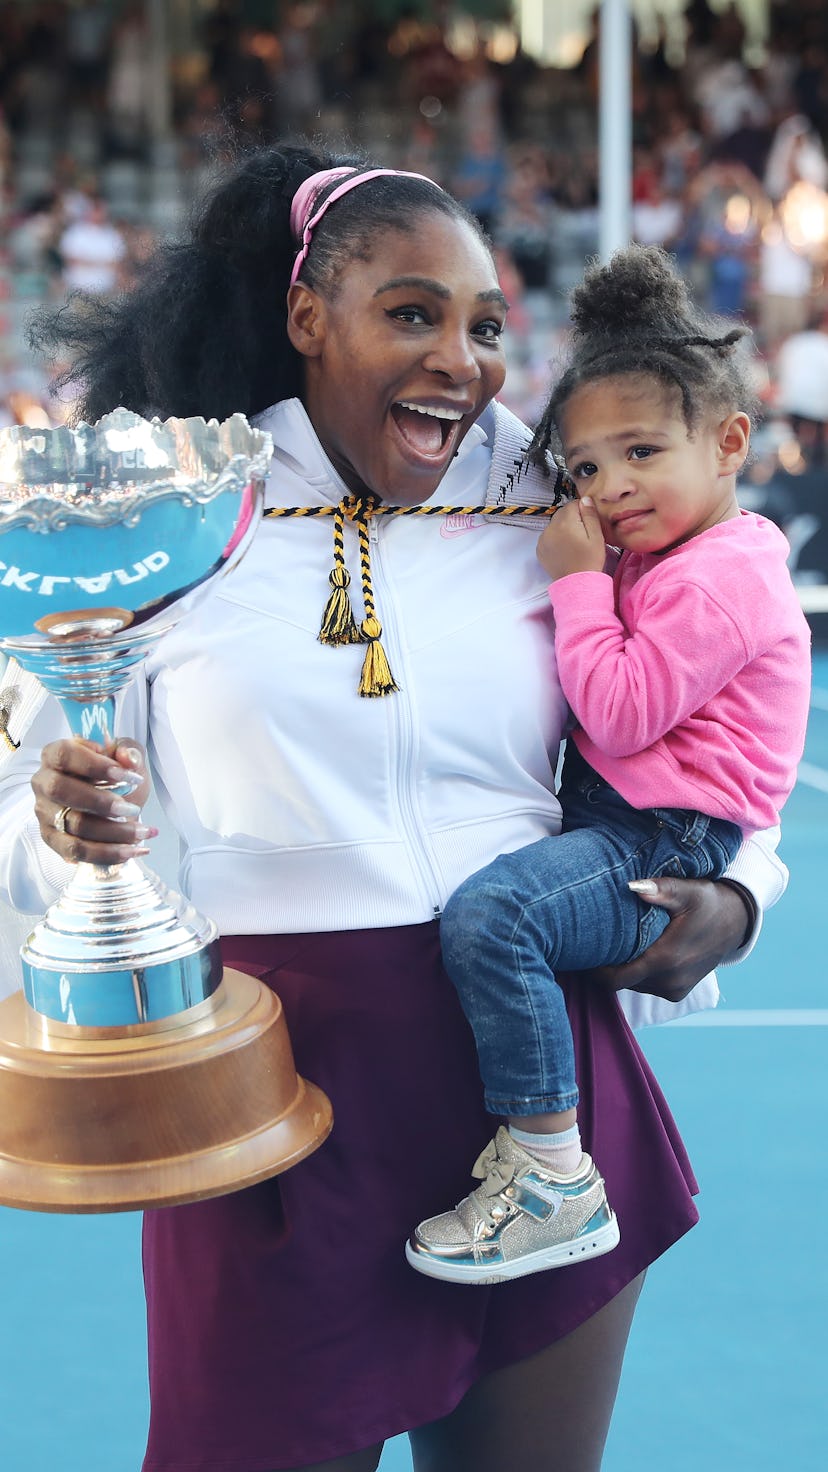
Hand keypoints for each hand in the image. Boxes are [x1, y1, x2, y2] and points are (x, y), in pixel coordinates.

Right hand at [31, 738, 155, 865]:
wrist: (112, 803)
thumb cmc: (114, 776)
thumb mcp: (125, 758)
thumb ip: (129, 752)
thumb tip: (129, 759)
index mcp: (55, 755)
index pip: (65, 755)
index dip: (96, 765)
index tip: (129, 777)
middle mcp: (44, 783)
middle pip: (62, 791)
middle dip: (103, 802)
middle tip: (134, 809)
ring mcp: (45, 813)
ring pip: (75, 826)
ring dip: (115, 832)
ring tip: (144, 832)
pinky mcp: (52, 839)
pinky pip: (77, 851)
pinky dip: (109, 853)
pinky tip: (134, 850)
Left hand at [537, 497, 606, 580]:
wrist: (577, 584)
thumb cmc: (590, 560)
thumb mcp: (596, 536)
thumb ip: (590, 515)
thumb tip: (585, 499)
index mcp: (565, 522)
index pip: (573, 504)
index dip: (583, 511)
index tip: (589, 523)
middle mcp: (550, 528)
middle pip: (562, 513)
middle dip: (572, 519)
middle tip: (582, 534)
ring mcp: (543, 539)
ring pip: (554, 524)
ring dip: (563, 528)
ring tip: (573, 543)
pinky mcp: (540, 549)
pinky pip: (548, 536)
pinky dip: (555, 538)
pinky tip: (564, 549)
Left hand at [580, 875, 752, 1002]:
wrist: (736, 924)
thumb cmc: (708, 902)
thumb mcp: (688, 891)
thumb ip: (660, 890)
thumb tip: (632, 887)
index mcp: (666, 959)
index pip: (615, 977)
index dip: (594, 970)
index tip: (578, 952)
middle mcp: (669, 981)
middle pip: (620, 982)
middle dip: (602, 968)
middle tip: (585, 946)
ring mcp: (674, 990)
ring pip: (632, 984)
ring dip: (620, 970)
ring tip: (605, 947)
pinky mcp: (677, 992)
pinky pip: (646, 985)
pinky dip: (636, 973)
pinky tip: (630, 953)